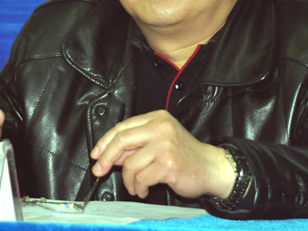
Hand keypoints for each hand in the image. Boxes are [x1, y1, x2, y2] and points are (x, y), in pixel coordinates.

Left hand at [90, 110, 234, 198]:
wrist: (211, 168)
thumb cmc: (184, 157)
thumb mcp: (160, 143)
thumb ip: (136, 146)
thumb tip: (108, 155)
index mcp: (158, 118)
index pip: (123, 127)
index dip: (105, 142)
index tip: (96, 154)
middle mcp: (161, 128)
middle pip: (122, 140)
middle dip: (106, 158)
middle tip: (99, 171)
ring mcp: (165, 145)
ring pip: (130, 164)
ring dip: (128, 181)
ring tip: (136, 186)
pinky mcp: (168, 164)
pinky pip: (141, 178)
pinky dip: (139, 188)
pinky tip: (145, 190)